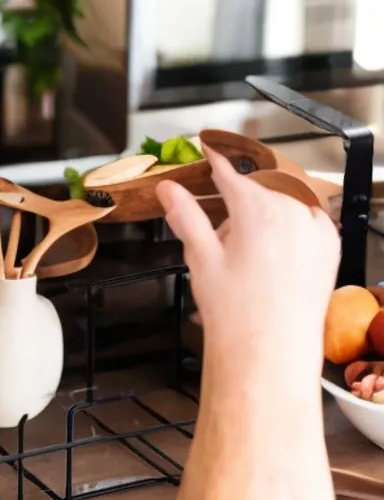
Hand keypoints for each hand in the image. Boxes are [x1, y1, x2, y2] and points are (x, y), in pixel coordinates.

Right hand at [157, 147, 338, 394]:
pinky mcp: (330, 247)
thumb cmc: (236, 312)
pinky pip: (306, 220)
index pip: (231, 174)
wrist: (271, 352)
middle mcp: (294, 212)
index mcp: (259, 210)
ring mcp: (316, 229)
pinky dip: (288, 225)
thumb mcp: (201, 258)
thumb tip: (168, 188)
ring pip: (282, 203)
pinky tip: (270, 253)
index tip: (207, 148)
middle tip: (219, 239)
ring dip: (262, 213)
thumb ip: (186, 216)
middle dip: (236, 203)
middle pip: (257, 190)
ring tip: (243, 255)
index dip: (214, 160)